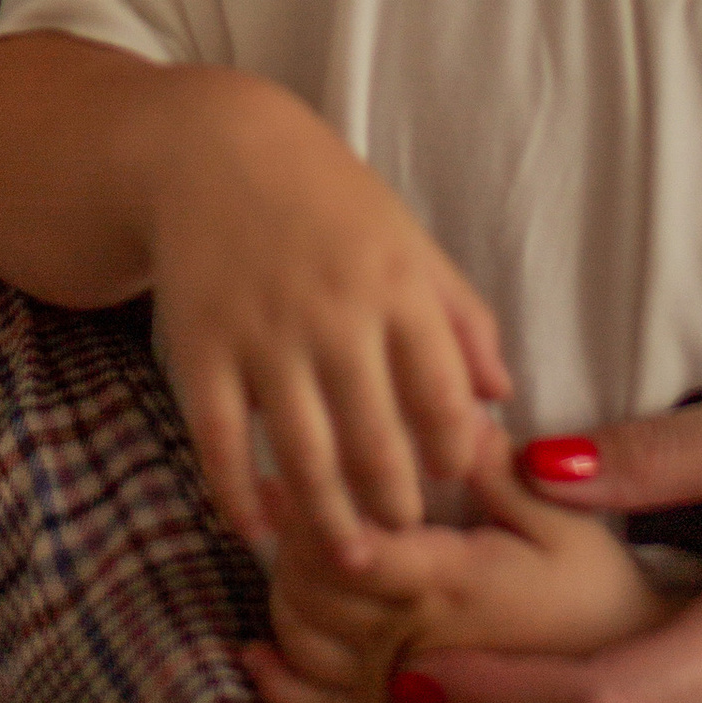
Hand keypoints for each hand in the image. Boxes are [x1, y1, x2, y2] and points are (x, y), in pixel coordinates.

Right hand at [148, 73, 507, 560]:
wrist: (212, 146)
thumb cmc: (324, 196)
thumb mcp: (406, 237)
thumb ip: (460, 316)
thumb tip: (500, 397)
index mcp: (395, 283)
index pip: (444, 399)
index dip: (455, 455)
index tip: (450, 478)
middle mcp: (333, 314)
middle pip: (377, 446)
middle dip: (397, 508)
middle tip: (403, 532)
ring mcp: (262, 334)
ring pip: (305, 460)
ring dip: (332, 525)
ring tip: (351, 556)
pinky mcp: (201, 348)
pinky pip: (222, 445)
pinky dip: (240, 499)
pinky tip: (261, 529)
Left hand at [255, 438, 670, 702]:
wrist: (627, 682)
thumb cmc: (594, 591)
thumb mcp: (560, 514)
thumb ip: (496, 464)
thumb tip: (451, 403)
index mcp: (451, 581)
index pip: (349, 545)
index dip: (312, 508)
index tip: (306, 471)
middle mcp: (417, 642)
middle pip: (311, 589)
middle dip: (289, 540)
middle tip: (290, 495)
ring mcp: (406, 691)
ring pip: (305, 645)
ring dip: (280, 596)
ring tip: (284, 551)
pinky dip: (278, 685)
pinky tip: (258, 652)